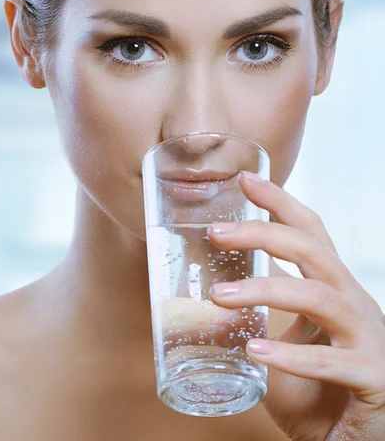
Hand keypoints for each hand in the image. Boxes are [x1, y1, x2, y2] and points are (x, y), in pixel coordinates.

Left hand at [207, 171, 384, 440]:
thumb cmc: (322, 396)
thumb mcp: (285, 349)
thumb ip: (258, 326)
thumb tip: (208, 308)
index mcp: (335, 291)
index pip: (311, 234)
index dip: (280, 203)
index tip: (245, 180)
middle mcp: (355, 305)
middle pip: (313, 250)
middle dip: (263, 233)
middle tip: (217, 231)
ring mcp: (368, 339)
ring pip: (319, 295)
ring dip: (265, 290)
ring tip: (219, 295)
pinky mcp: (372, 378)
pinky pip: (330, 361)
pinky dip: (290, 355)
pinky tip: (255, 352)